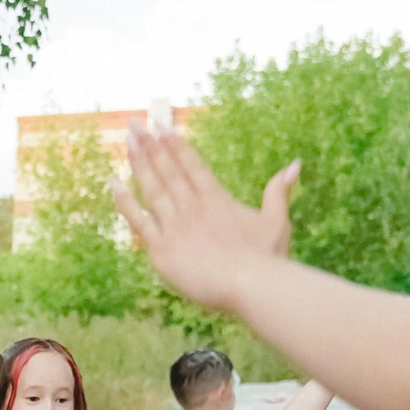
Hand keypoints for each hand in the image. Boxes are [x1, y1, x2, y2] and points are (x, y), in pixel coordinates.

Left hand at [110, 125, 299, 313]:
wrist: (249, 286)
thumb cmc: (267, 259)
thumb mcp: (277, 220)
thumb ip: (278, 190)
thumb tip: (295, 164)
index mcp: (217, 198)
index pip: (191, 164)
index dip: (175, 144)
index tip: (161, 127)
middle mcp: (192, 206)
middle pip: (167, 170)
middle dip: (150, 145)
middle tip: (134, 123)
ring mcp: (175, 226)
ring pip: (151, 188)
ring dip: (138, 163)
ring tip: (128, 141)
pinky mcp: (161, 248)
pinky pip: (138, 220)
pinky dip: (125, 201)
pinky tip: (114, 183)